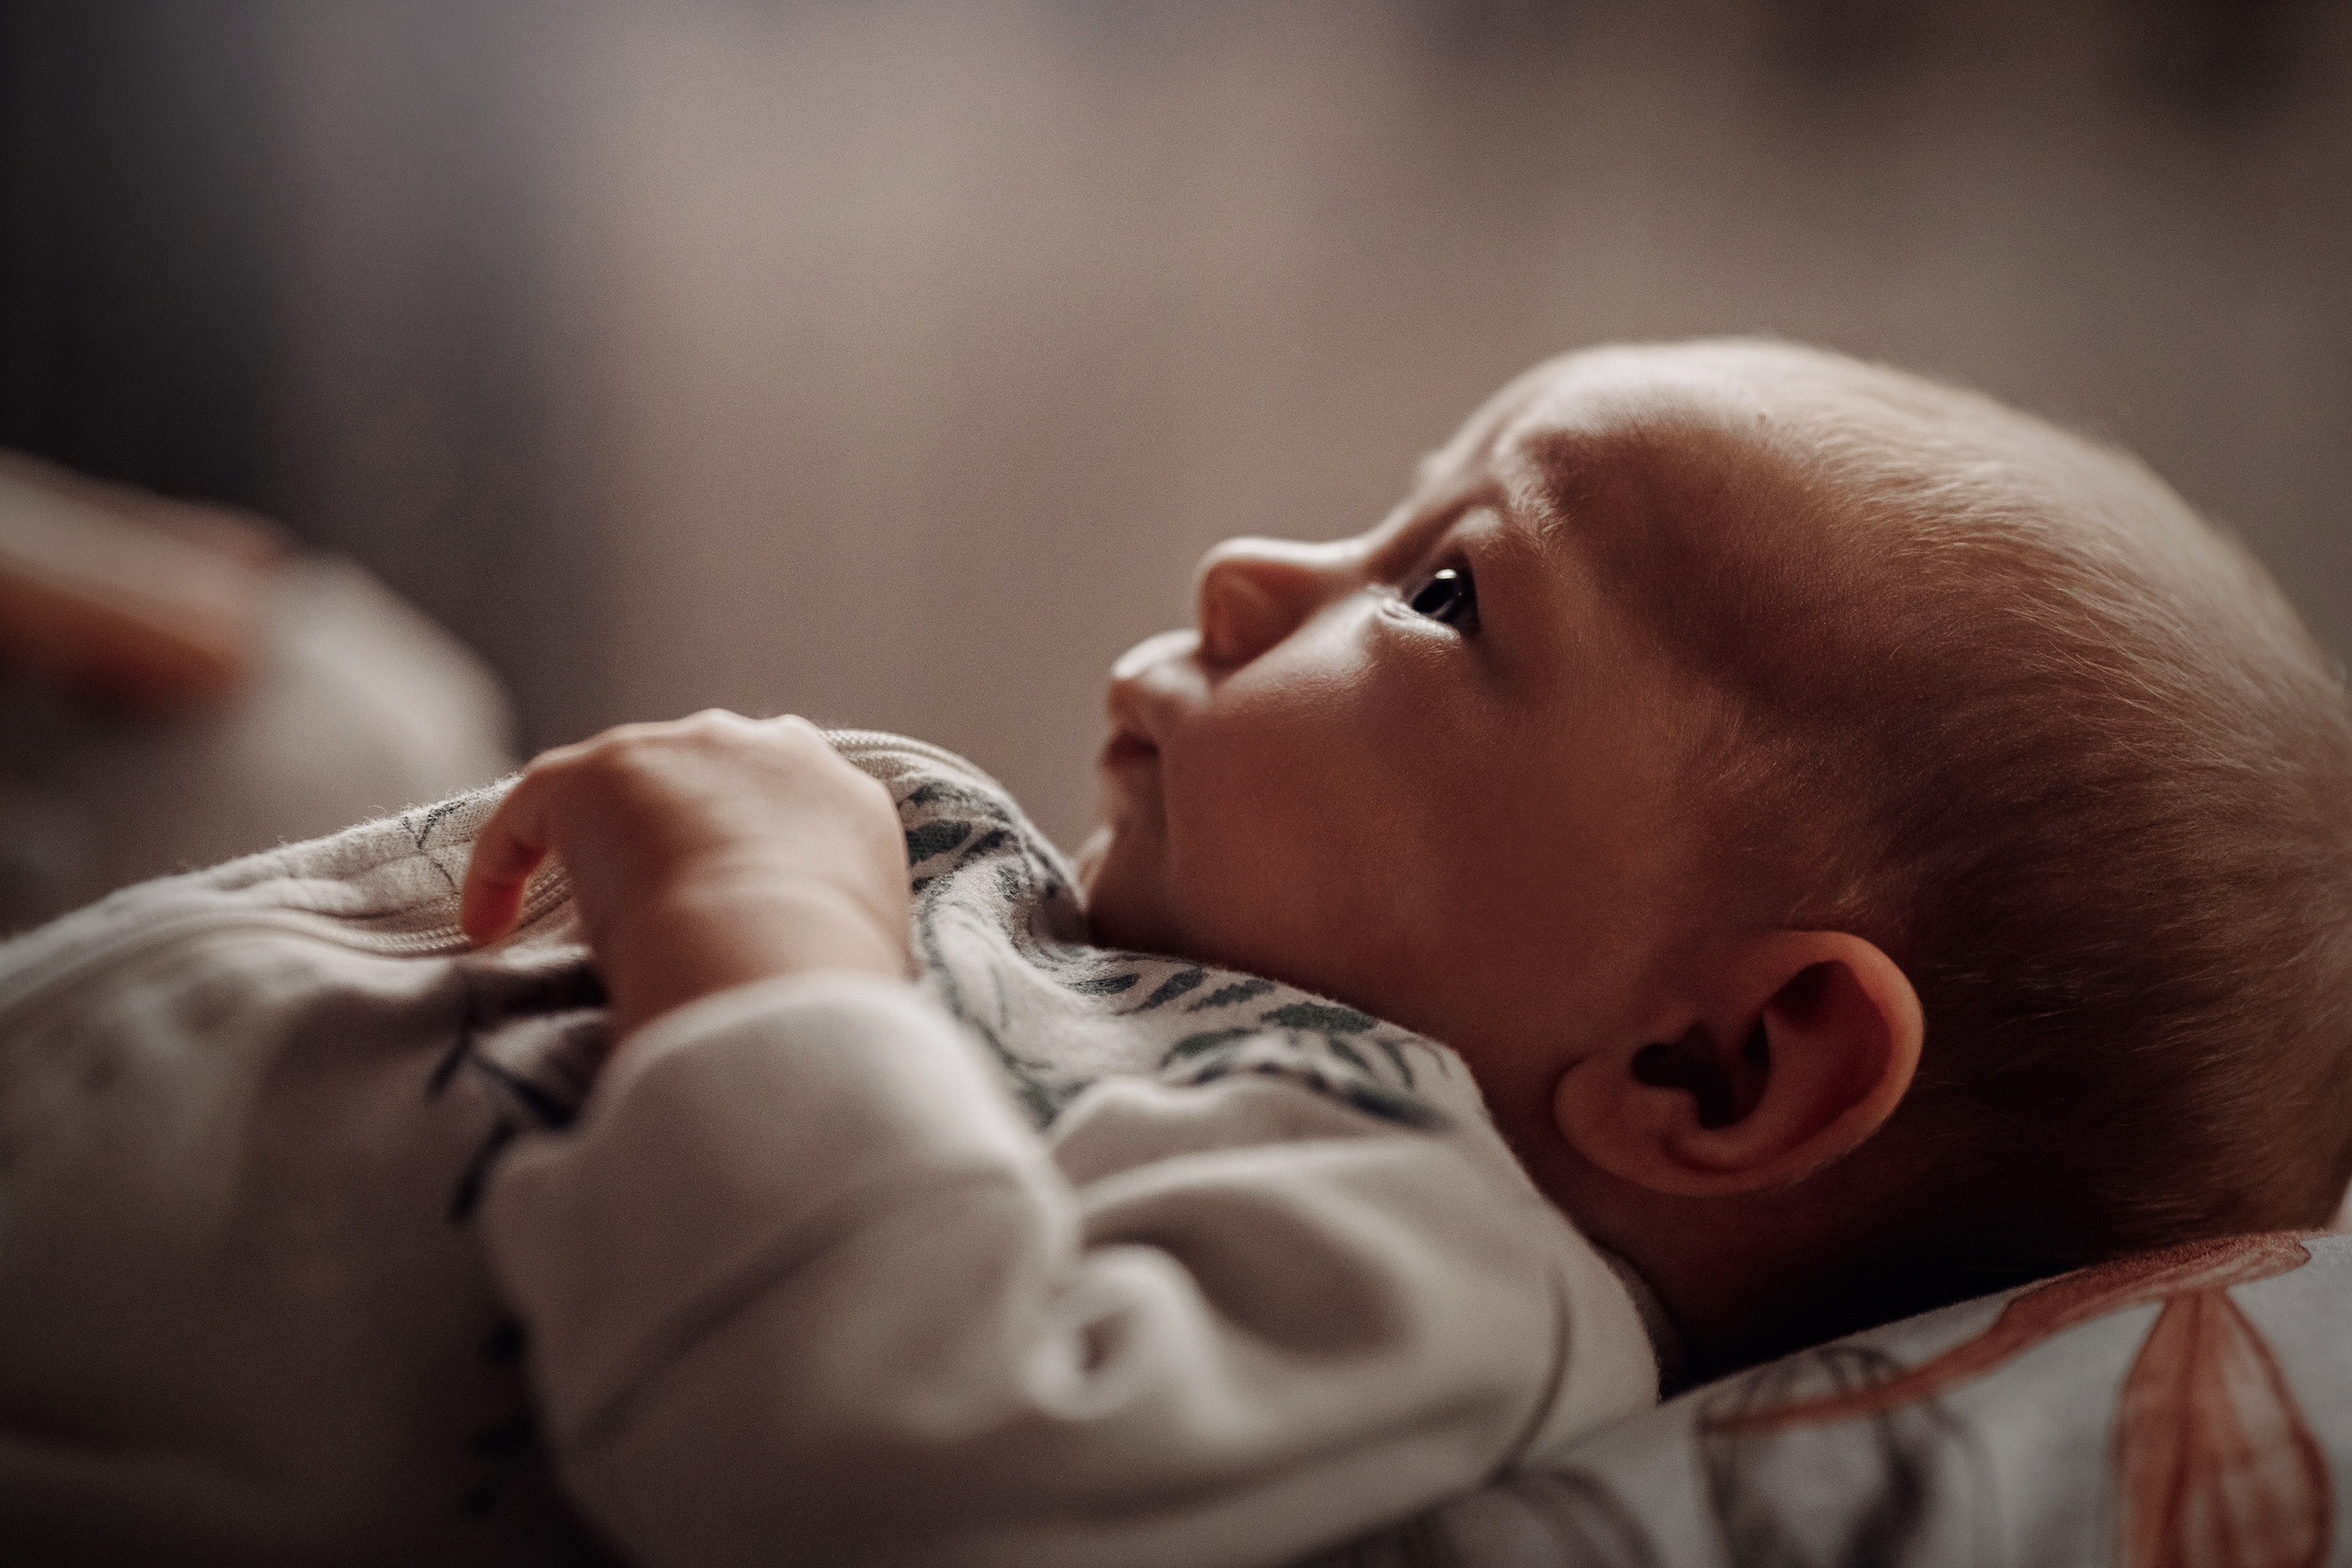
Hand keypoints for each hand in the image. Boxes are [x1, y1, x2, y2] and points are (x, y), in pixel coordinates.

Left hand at [461, 712, 910, 1041]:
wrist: (772, 956)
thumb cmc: (827, 988)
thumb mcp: (865, 961)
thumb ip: (834, 948)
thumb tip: (809, 1001)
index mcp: (847, 800)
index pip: (795, 804)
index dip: (753, 847)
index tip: (730, 901)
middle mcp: (774, 752)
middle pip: (716, 772)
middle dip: (687, 825)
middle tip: (658, 905)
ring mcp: (688, 749)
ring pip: (630, 784)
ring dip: (608, 841)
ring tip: (580, 923)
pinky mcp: (602, 769)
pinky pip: (535, 806)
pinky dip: (505, 862)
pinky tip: (488, 924)